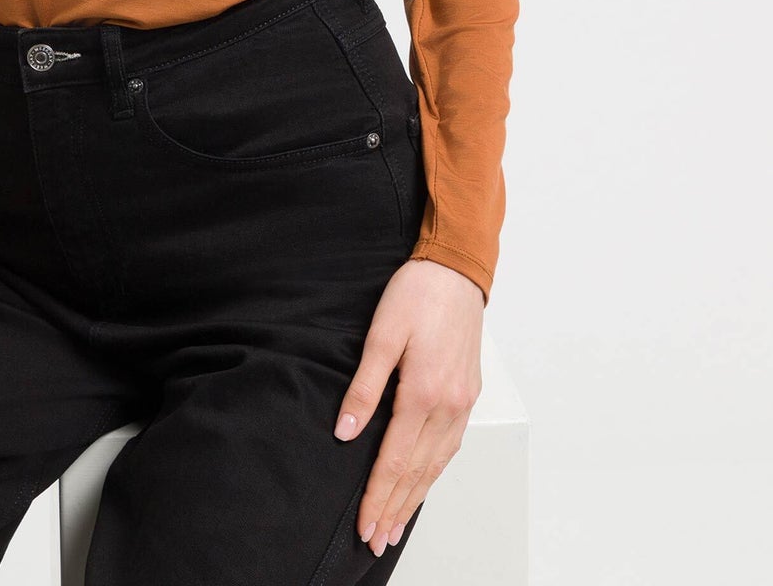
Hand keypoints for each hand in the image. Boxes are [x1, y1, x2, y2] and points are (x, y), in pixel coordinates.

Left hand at [333, 257, 483, 558]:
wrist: (456, 271)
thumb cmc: (416, 294)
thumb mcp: (382, 334)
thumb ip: (364, 386)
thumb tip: (345, 431)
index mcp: (424, 393)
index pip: (395, 459)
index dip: (377, 495)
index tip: (363, 525)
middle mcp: (449, 406)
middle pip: (417, 471)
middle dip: (394, 509)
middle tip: (376, 541)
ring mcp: (462, 403)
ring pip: (437, 464)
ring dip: (414, 498)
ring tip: (396, 525)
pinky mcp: (467, 395)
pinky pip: (450, 446)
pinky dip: (434, 473)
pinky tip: (422, 484)